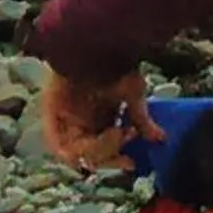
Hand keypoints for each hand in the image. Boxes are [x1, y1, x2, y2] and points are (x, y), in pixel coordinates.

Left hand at [42, 69, 157, 169]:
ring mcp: (64, 122)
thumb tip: (161, 138)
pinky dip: (75, 149)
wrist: (96, 49)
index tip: (133, 163)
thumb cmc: (117, 66)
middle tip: (126, 159)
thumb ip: (142, 119)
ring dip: (100, 151)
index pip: (106, 146)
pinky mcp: (50, 119)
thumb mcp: (134, 94)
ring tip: (117, 132)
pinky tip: (95, 139)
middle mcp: (81, 122)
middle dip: (111, 158)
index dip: (118, 157)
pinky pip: (58, 146)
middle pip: (92, 154)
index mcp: (99, 117)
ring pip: (78, 153)